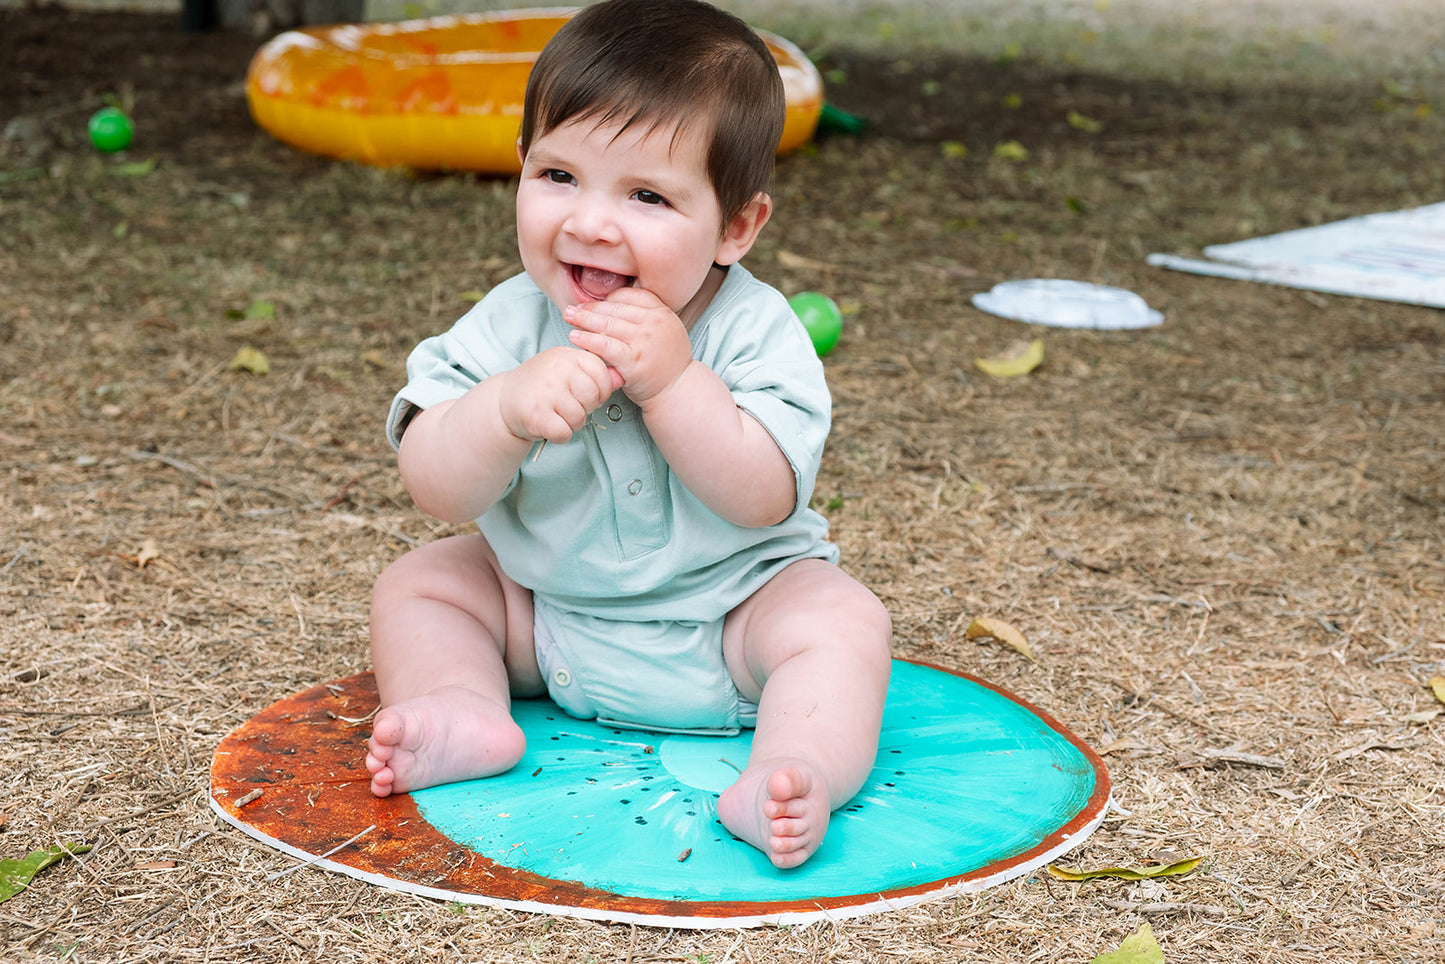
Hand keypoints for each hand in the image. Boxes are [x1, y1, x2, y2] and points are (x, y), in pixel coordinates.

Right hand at [498, 346, 621, 443]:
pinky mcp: (536, 415)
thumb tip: (621, 377)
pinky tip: (549, 425)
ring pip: (579, 417)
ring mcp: (545, 392)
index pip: (601, 373)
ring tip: (556, 414)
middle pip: (593, 396)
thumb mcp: (568, 372)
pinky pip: (565, 432)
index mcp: (567, 355)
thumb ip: (595, 374)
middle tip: (567, 405)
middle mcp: (556, 369)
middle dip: (586, 408)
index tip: (584, 394)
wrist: (505, 400)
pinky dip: (560, 435)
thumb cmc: (543, 386)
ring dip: (572, 423)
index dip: (599, 390)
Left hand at [564, 288, 692, 404]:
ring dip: (584, 320)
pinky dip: (587, 339)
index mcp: (662, 311)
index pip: (629, 296)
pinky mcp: (633, 359)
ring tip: (569, 317)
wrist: (677, 390)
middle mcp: (655, 322)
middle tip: (573, 309)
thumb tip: (613, 306)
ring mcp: (644, 340)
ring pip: (607, 323)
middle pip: (615, 308)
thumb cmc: (666, 364)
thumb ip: (645, 318)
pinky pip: (605, 345)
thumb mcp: (665, 331)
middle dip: (590, 307)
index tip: (593, 304)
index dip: (607, 299)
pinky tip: (575, 337)